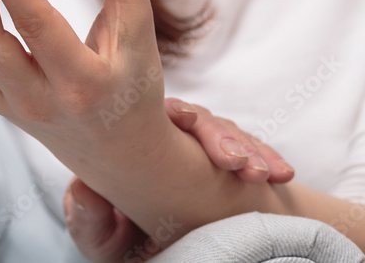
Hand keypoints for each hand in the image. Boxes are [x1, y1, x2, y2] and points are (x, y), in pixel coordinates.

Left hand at [64, 101, 294, 262]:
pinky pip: (256, 156)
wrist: (161, 257)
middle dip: (222, 135)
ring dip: (251, 150)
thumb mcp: (101, 241)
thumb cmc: (123, 245)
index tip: (186, 122)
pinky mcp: (234, 171)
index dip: (178, 115)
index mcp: (133, 144)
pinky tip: (282, 174)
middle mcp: (170, 141)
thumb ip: (87, 220)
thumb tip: (81, 189)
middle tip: (238, 164)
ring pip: (230, 135)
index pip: (157, 115)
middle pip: (200, 120)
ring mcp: (203, 155)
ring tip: (266, 174)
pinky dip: (270, 161)